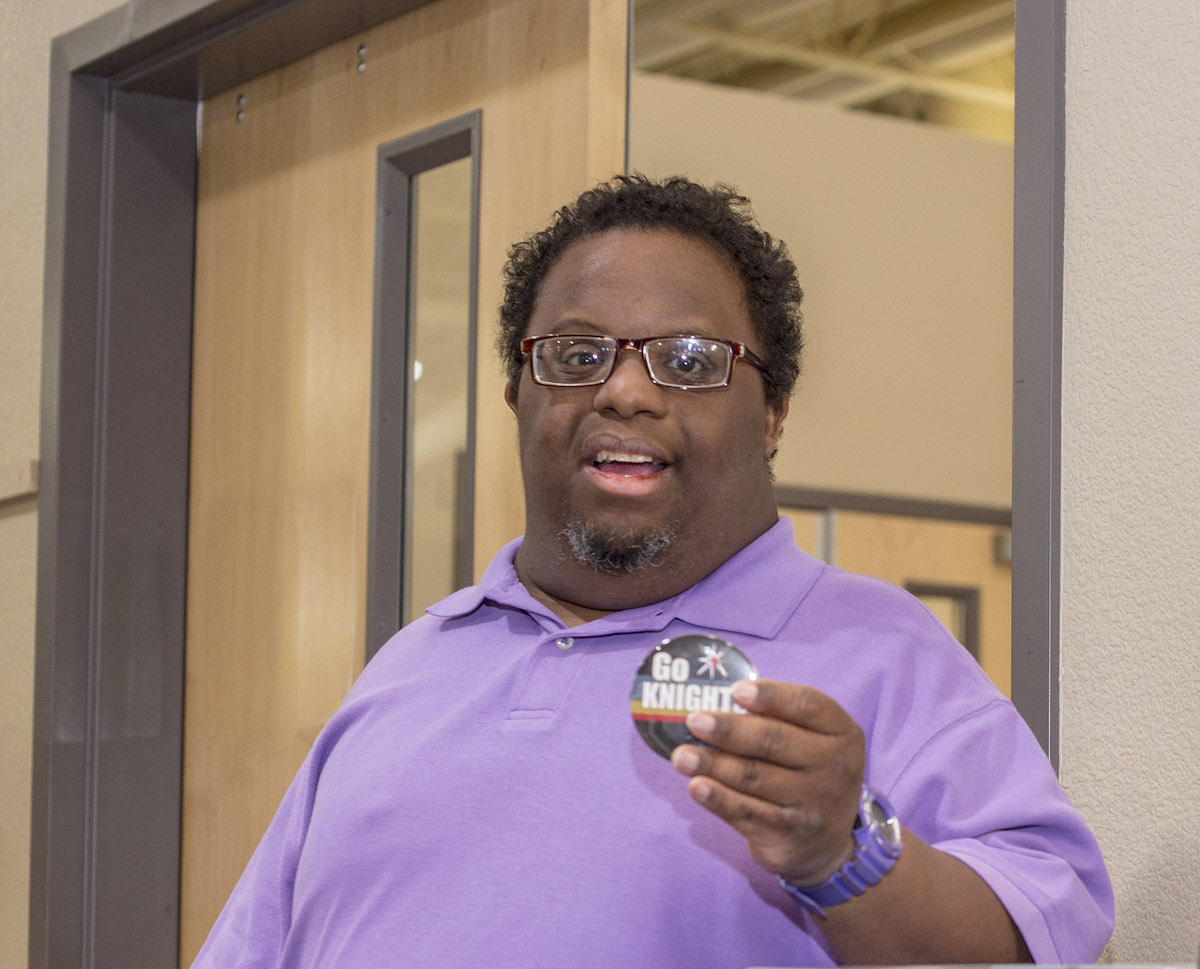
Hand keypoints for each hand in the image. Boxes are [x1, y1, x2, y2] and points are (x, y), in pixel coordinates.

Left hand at [670, 678, 865, 886]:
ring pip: (754, 777)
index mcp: (841, 732)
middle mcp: (834, 767)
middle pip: (774, 741)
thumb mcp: (811, 741)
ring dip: (713, 763)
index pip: (807, 705)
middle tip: (694, 721)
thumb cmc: (807, 773)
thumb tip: (719, 705)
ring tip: (681, 755)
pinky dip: (718, 798)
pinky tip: (695, 786)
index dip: (771, 696)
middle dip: (729, 730)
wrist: (826, 845)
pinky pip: (746, 812)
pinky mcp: (789, 834)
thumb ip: (778, 720)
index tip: (735, 690)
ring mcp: (813, 804)